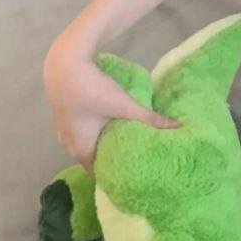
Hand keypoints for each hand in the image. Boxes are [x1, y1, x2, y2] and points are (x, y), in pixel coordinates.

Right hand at [42, 37, 180, 175]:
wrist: (64, 65)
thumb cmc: (93, 91)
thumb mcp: (124, 105)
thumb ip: (150, 118)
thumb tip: (177, 127)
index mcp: (81, 150)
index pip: (97, 172)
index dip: (114, 174)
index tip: (132, 175)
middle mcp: (68, 145)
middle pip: (91, 158)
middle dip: (111, 158)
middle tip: (133, 158)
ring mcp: (63, 129)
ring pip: (85, 143)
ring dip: (101, 142)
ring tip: (123, 141)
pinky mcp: (63, 114)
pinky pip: (80, 130)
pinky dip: (93, 131)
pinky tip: (107, 122)